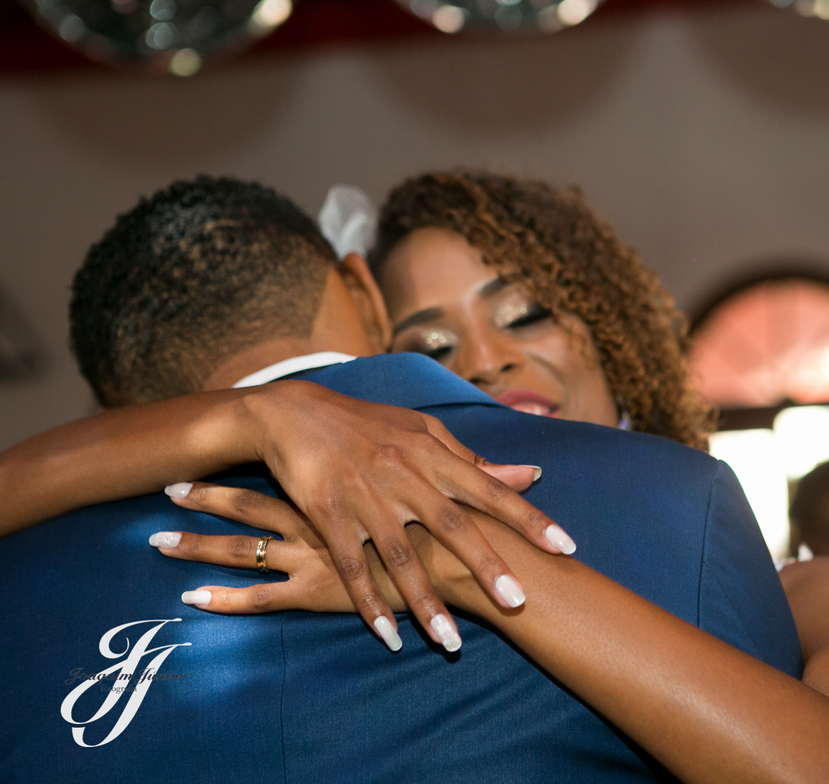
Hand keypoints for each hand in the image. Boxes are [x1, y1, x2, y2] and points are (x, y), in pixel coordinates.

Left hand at [154, 483, 441, 649]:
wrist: (450, 562)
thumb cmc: (440, 524)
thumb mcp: (428, 485)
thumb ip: (416, 468)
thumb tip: (421, 448)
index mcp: (334, 493)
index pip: (273, 480)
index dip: (240, 474)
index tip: (204, 465)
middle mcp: (313, 520)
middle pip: (248, 509)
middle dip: (204, 501)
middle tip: (166, 492)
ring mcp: (308, 556)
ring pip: (242, 550)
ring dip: (197, 546)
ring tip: (157, 543)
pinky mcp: (313, 592)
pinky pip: (259, 597)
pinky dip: (224, 599)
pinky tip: (192, 599)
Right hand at [168, 381, 574, 650]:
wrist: (294, 414)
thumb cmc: (370, 426)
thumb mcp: (423, 432)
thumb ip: (474, 461)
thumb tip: (529, 475)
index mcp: (432, 454)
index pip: (490, 488)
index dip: (529, 518)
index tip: (566, 546)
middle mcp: (404, 475)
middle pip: (453, 525)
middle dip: (486, 565)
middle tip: (518, 602)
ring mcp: (365, 497)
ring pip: (402, 557)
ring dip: (426, 603)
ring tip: (451, 643)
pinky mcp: (328, 515)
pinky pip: (352, 566)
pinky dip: (369, 603)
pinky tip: (389, 636)